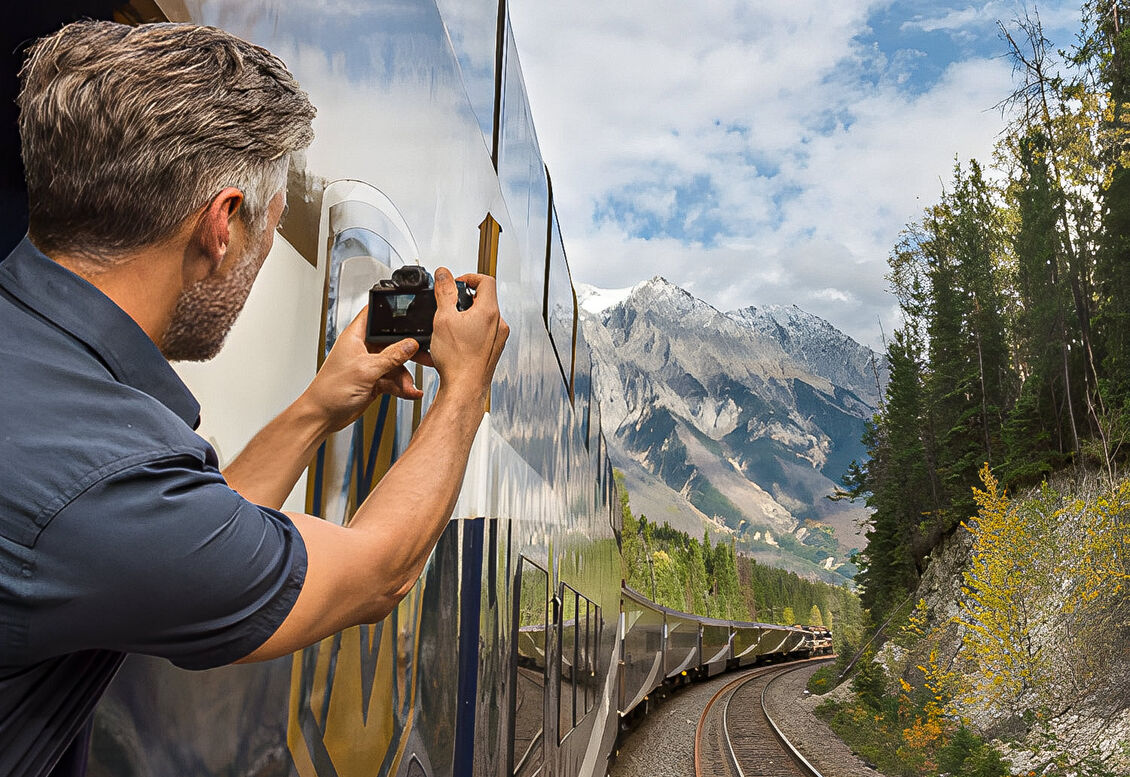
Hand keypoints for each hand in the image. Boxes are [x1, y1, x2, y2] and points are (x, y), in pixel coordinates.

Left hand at [300, 306, 422, 433]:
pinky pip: (393, 380)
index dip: (391, 312)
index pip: (374, 315)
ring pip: (395, 363)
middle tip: (423, 356)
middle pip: (391, 341)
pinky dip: (402, 386)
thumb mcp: (366, 370)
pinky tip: (409, 392)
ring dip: (404, 376)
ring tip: (408, 386)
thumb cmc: (331, 390)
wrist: (324, 416)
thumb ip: (391, 356)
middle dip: (407, 351)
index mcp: (355, 337)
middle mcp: (363, 348)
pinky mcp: (373, 380)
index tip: (410, 317)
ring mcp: (369, 365)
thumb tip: (410, 344)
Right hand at [428, 267, 508, 400]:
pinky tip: (448, 344)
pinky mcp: (491, 351)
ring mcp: (497, 339)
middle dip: (462, 301)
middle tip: (447, 307)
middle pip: (482, 300)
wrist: (464, 389)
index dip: (469, 277)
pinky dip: (464, 335)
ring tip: (445, 329)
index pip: (486, 280)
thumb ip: (444, 292)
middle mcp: (498, 324)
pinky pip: (478, 336)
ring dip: (461, 320)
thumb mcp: (443, 318)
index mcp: (489, 312)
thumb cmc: (458, 360)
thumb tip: (444, 274)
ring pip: (479, 319)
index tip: (455, 284)